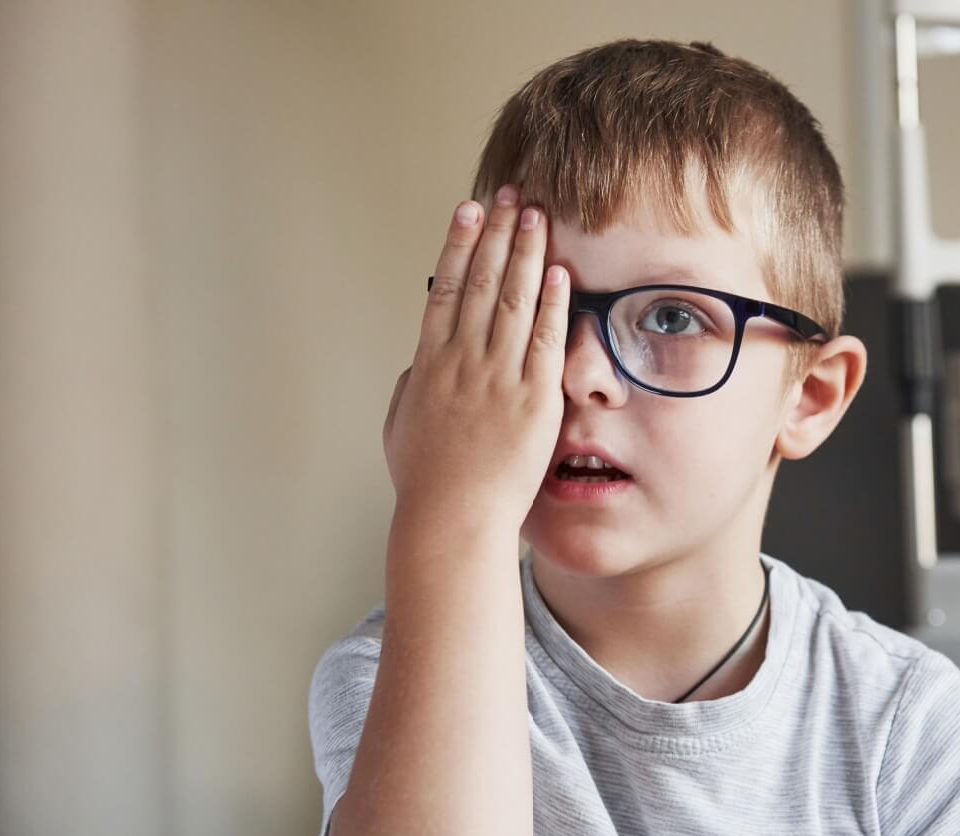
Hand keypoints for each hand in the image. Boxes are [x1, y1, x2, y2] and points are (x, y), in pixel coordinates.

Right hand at [382, 185, 566, 529]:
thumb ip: (411, 387)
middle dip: (497, 232)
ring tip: (536, 213)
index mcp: (429, 363)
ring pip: (512, 299)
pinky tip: (558, 270)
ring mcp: (498, 377)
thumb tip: (419, 364)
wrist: (452, 518)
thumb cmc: (425, 482)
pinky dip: (551, 302)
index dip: (459, 243)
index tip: (469, 210)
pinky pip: (543, 339)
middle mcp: (462, 360)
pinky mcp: (533, 399)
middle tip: (510, 193)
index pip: (445, 287)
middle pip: (480, 280)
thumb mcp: (401, 425)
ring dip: (525, 251)